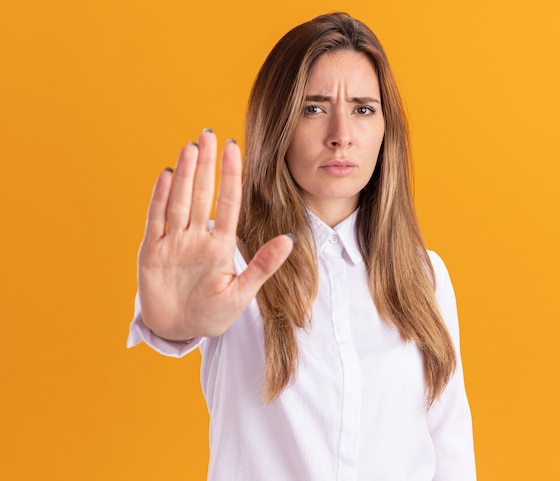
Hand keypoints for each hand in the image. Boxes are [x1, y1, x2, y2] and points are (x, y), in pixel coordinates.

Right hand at [137, 130, 293, 340]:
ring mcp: (173, 242)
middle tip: (208, 134)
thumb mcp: (241, 293)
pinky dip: (159, 198)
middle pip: (201, 194)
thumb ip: (263, 266)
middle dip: (205, 165)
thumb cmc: (212, 315)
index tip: (234, 148)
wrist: (179, 332)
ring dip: (184, 174)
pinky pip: (155, 220)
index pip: (228, 203)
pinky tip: (166, 175)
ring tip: (190, 147)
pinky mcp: (151, 252)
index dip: (230, 175)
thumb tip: (290, 240)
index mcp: (220, 246)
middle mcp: (196, 238)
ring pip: (179, 201)